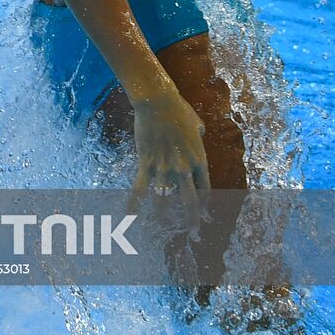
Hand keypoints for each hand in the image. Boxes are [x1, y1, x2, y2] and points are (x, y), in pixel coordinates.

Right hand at [129, 88, 210, 227]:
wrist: (158, 101)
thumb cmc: (178, 109)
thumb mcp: (197, 122)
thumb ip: (200, 133)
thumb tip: (200, 133)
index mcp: (199, 159)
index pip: (205, 189)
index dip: (204, 204)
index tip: (202, 212)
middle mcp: (184, 168)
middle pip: (190, 201)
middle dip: (191, 220)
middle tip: (192, 233)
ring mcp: (165, 167)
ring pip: (164, 200)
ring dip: (160, 216)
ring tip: (156, 228)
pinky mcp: (147, 163)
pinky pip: (140, 188)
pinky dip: (133, 203)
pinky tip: (129, 216)